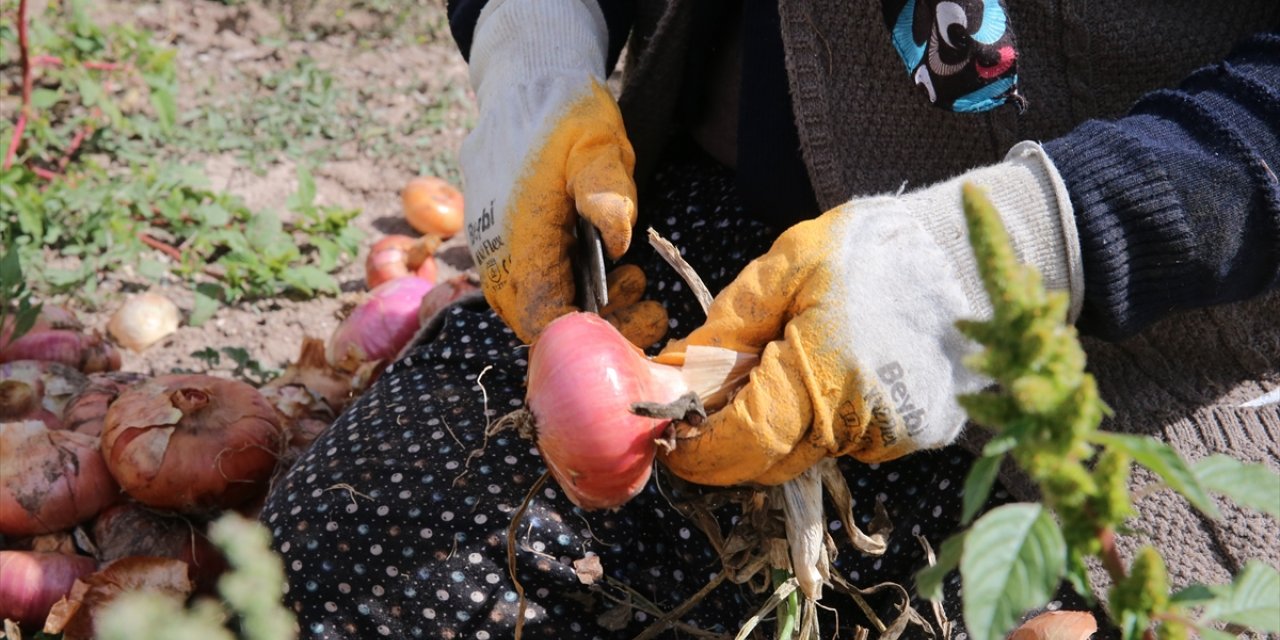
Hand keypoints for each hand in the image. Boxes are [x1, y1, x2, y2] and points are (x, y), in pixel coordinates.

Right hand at [459, 0, 638, 343]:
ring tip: (634, 280)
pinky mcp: (497, 244)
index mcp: (518, 238)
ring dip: (586, 304)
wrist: (522, 83)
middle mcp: (495, 255)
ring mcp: (491, 251)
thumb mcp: (600, 143)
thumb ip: (606, 191)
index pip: (544, 319)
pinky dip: (569, 287)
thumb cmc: (563, 113)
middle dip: (598, 323)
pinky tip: (607, 269)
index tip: (639, 320)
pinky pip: (529, 284)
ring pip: (534, 305)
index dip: (591, 333)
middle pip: (540, 322)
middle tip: (646, 300)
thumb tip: (617, 240)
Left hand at [657, 143, 1082, 485]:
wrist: (967, 250)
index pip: (743, 442)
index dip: (699, 449)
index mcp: (823, 376)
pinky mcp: (918, 435)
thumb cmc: (870, 250)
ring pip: (807, 454)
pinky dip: (820, 420)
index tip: (669, 440)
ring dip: (777, 428)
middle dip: (729, 441)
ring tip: (776, 367)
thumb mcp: (785, 268)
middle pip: (770, 460)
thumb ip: (728, 329)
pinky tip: (824, 372)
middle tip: (706, 402)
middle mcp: (862, 422)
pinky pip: (846, 442)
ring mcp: (895, 435)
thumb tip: (672, 377)